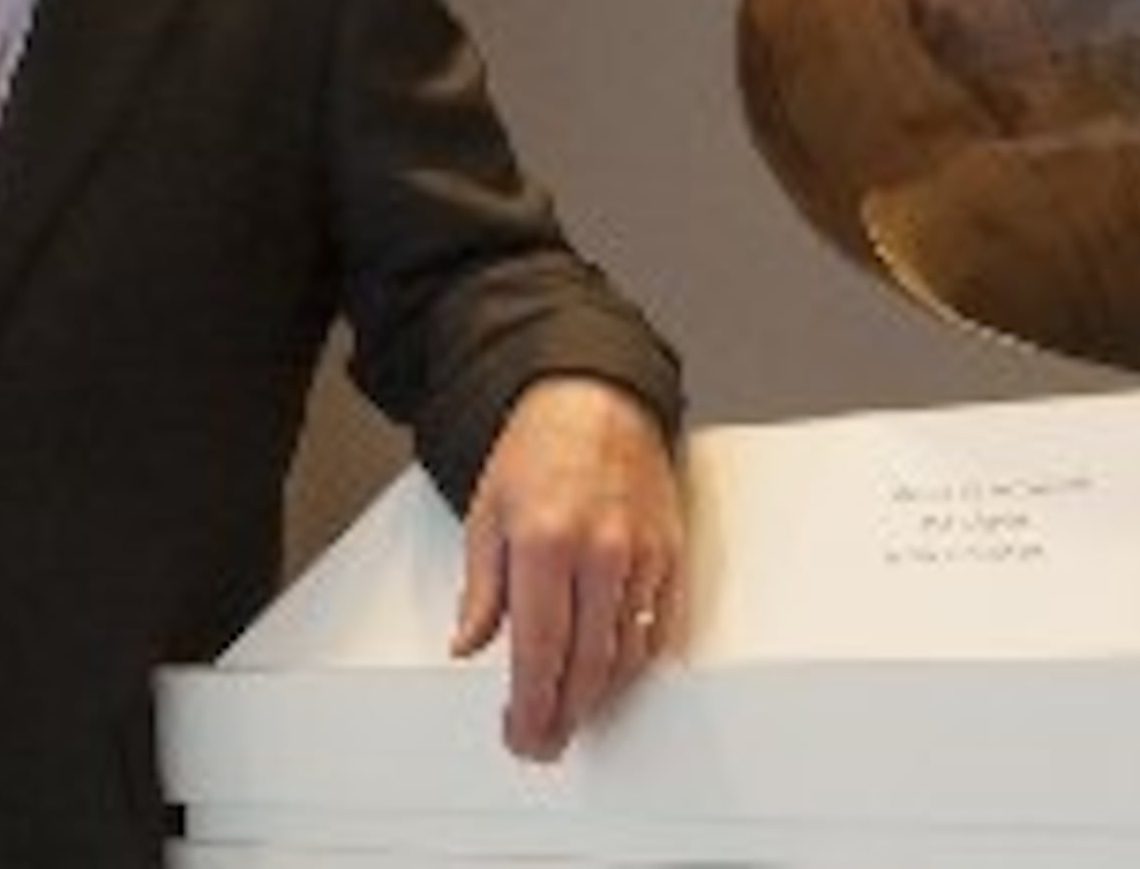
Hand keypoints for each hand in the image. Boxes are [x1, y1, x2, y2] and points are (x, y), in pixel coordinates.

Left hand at [448, 375, 684, 761]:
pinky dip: (636, 663)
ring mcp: (641, 555)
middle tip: (544, 739)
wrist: (596, 400)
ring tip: (573, 713)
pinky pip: (659, 629)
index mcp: (544, 543)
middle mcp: (598, 552)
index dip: (530, 706)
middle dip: (564, 716)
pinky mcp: (670, 555)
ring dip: (599, 697)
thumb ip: (481, 588)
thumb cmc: (539, 451)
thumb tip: (468, 643)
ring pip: (627, 656)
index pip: (538, 652)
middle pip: (587, 666)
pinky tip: (613, 675)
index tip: (521, 733)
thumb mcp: (486, 514)